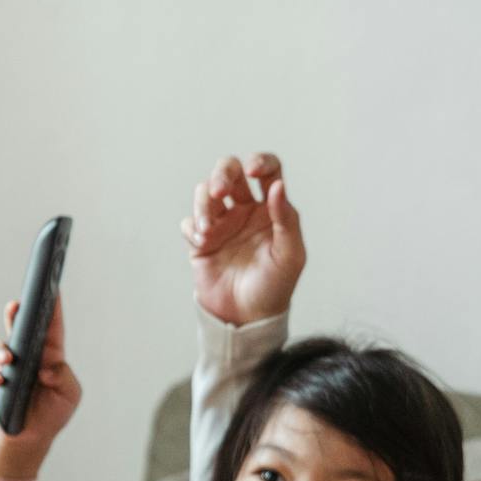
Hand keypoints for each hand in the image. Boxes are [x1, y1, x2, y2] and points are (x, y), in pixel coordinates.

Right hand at [0, 297, 79, 478]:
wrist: (33, 436)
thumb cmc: (55, 411)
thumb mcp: (69, 395)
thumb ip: (64, 379)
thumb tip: (47, 371)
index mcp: (50, 355)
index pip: (51, 328)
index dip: (52, 308)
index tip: (52, 288)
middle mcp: (28, 356)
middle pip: (21, 329)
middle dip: (16, 314)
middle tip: (15, 306)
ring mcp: (9, 368)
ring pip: (1, 348)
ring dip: (2, 350)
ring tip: (8, 358)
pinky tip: (1, 380)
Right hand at [183, 152, 304, 324]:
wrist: (247, 318)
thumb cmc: (275, 287)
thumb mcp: (290, 255)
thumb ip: (287, 219)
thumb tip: (278, 185)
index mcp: (271, 209)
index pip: (268, 170)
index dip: (260, 162)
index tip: (254, 172)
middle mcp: (246, 210)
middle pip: (230, 170)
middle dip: (221, 173)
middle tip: (219, 192)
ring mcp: (222, 223)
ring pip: (206, 191)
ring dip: (203, 204)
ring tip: (207, 230)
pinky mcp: (201, 239)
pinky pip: (189, 221)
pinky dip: (192, 227)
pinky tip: (202, 243)